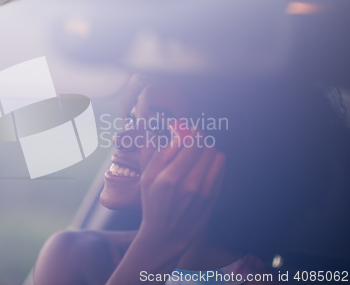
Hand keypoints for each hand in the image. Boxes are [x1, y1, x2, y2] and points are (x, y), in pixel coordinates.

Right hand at [137, 122, 225, 254]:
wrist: (165, 235)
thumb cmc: (153, 203)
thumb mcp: (145, 178)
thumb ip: (157, 153)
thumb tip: (170, 131)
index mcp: (168, 178)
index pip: (188, 141)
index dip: (187, 130)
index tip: (183, 129)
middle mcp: (189, 184)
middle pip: (204, 145)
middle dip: (198, 137)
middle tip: (191, 139)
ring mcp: (204, 191)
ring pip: (215, 154)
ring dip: (207, 148)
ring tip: (198, 152)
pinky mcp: (214, 196)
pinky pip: (220, 167)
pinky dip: (213, 160)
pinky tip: (203, 164)